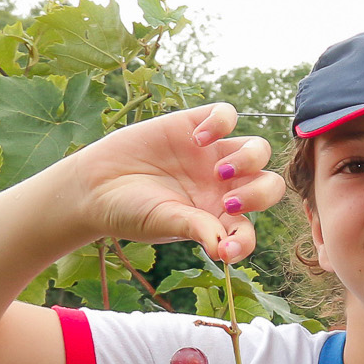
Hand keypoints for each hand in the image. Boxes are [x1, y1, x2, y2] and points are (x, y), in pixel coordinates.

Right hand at [68, 103, 286, 262]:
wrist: (94, 184)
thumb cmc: (128, 211)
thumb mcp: (163, 222)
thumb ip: (196, 229)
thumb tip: (224, 249)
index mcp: (221, 216)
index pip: (250, 229)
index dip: (247, 240)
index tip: (226, 248)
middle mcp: (224, 185)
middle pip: (268, 183)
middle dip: (260, 195)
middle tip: (229, 202)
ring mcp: (212, 154)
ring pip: (258, 149)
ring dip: (248, 160)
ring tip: (217, 171)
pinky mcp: (194, 125)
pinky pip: (226, 114)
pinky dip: (220, 122)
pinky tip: (196, 138)